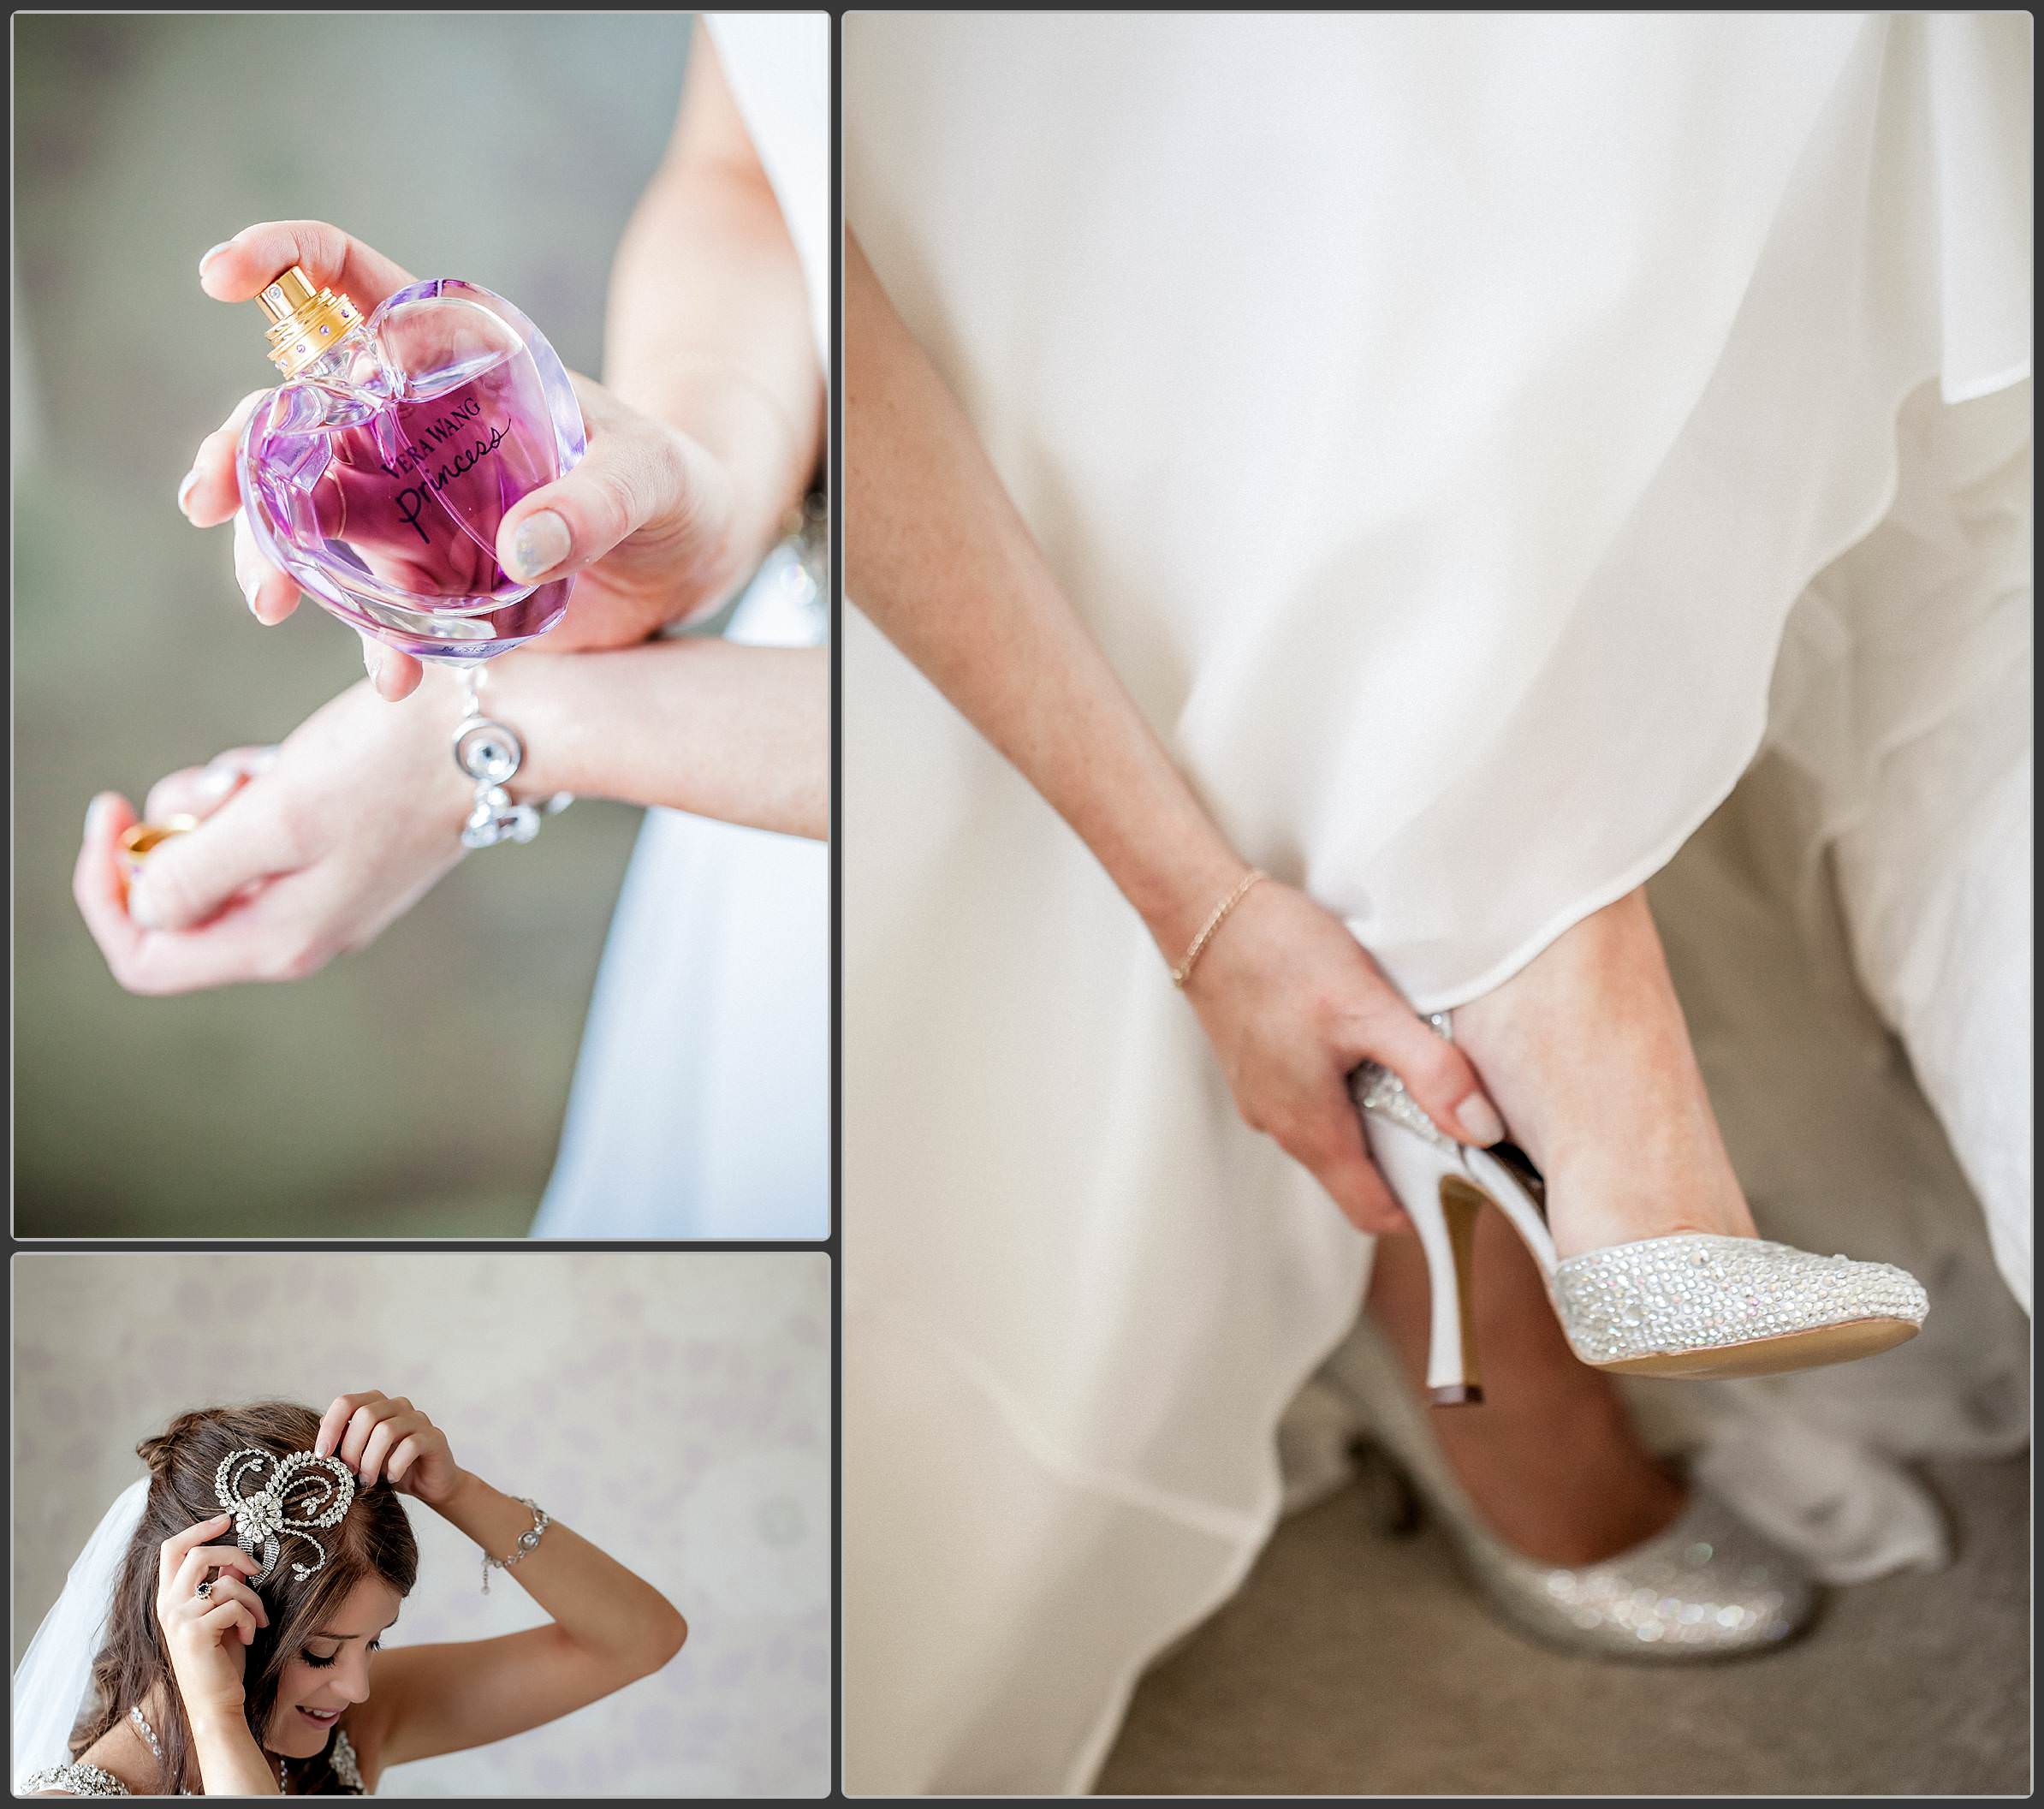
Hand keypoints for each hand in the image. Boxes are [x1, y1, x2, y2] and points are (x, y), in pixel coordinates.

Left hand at [74, 671, 470, 993]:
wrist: (494, 734)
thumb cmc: (390, 770)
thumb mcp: (274, 816)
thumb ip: (196, 872)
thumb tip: (146, 902)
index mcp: (278, 940)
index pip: (145, 955)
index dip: (106, 890)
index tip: (114, 811)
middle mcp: (298, 929)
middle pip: (178, 904)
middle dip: (173, 833)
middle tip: (222, 783)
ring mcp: (325, 892)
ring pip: (217, 860)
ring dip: (214, 805)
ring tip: (264, 769)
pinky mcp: (344, 851)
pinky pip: (261, 834)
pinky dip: (254, 795)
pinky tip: (290, 764)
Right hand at [154, 1513, 270, 1722]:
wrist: (216, 1704)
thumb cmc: (221, 1660)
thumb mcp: (221, 1616)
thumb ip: (221, 1587)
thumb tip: (235, 1560)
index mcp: (169, 1600)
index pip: (172, 1550)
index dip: (198, 1529)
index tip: (226, 1519)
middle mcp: (167, 1606)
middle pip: (199, 1554)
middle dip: (235, 1554)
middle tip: (255, 1569)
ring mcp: (178, 1618)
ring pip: (225, 1582)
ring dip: (252, 1599)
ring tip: (258, 1620)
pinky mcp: (194, 1632)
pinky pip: (234, 1605)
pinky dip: (251, 1618)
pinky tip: (250, 1636)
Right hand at [179, 219, 766, 700]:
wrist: (692, 565)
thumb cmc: (678, 488)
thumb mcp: (652, 481)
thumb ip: (596, 503)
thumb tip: (520, 549)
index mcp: (454, 358)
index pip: (351, 281)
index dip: (280, 260)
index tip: (220, 277)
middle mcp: (416, 425)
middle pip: (296, 416)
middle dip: (239, 455)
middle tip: (210, 506)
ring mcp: (415, 503)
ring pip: (310, 515)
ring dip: (277, 556)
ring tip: (273, 604)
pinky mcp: (432, 579)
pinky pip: (374, 606)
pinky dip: (369, 642)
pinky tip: (393, 680)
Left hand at [316, 1391, 463, 1506]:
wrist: (427, 1483)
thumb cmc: (388, 1467)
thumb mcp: (360, 1455)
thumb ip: (344, 1439)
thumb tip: (319, 1423)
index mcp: (376, 1404)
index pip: (346, 1402)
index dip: (330, 1427)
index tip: (320, 1456)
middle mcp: (398, 1405)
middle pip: (365, 1415)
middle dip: (351, 1449)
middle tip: (349, 1474)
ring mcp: (418, 1419)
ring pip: (386, 1430)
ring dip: (370, 1461)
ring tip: (367, 1481)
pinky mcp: (433, 1437)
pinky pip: (410, 1446)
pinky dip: (395, 1466)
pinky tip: (391, 1478)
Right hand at [1179, 876, 1505, 1234]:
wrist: (1204, 911)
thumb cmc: (1279, 955)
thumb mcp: (1369, 1007)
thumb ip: (1430, 1070)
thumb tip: (1482, 1129)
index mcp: (1311, 1127)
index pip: (1374, 1212)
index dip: (1426, 1211)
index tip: (1468, 1186)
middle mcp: (1281, 1124)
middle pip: (1356, 1178)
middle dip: (1408, 1164)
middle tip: (1457, 1123)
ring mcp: (1263, 1097)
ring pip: (1332, 1137)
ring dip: (1375, 1122)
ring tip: (1415, 1076)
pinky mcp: (1255, 1067)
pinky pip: (1309, 1103)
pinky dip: (1344, 1092)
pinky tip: (1363, 1044)